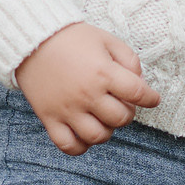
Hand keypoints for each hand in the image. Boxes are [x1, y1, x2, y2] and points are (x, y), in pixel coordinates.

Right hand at [14, 23, 160, 154]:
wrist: (31, 39)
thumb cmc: (72, 38)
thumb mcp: (106, 39)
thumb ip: (129, 59)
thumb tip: (140, 83)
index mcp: (103, 72)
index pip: (138, 93)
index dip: (151, 98)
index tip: (152, 99)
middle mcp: (86, 94)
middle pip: (120, 118)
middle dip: (128, 112)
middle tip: (121, 103)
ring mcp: (67, 109)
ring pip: (97, 136)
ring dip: (107, 130)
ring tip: (103, 117)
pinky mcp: (49, 117)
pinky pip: (68, 145)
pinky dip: (80, 146)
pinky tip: (84, 133)